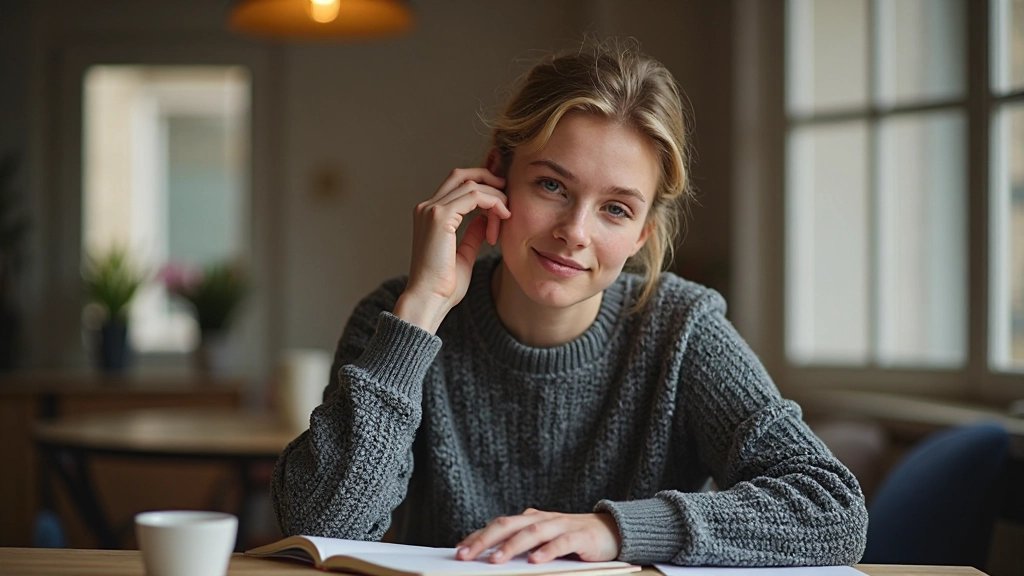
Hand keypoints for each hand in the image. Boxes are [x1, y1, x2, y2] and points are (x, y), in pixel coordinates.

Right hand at [394, 168, 509, 333]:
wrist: (429, 300)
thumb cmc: (444, 285)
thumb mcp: (464, 254)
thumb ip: (473, 234)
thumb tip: (485, 219)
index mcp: (429, 215)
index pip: (456, 185)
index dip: (482, 186)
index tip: (502, 202)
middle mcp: (427, 208)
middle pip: (460, 175)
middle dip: (488, 179)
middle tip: (508, 195)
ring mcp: (431, 210)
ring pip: (471, 185)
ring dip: (495, 197)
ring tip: (507, 215)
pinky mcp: (440, 217)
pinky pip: (474, 196)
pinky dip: (493, 202)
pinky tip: (503, 216)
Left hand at [455, 509, 620, 564]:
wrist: (611, 531)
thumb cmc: (571, 539)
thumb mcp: (543, 542)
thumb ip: (521, 547)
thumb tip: (492, 559)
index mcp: (530, 519)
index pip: (498, 525)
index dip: (478, 536)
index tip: (459, 550)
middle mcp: (542, 519)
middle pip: (509, 525)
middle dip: (485, 539)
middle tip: (466, 555)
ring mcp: (561, 525)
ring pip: (532, 533)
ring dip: (512, 546)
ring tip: (495, 560)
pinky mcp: (580, 536)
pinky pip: (562, 542)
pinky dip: (547, 551)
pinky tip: (534, 561)